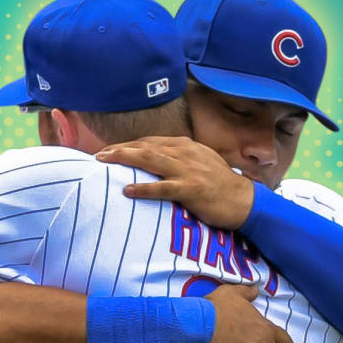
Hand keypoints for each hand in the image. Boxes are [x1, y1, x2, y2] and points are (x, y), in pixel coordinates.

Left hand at [95, 136, 255, 229]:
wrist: (244, 201)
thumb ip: (179, 159)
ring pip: (150, 160)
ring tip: (105, 162)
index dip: (129, 145)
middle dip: (120, 149)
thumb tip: (157, 160)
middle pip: (145, 147)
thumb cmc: (220, 185)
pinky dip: (143, 188)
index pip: (151, 142)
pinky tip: (127, 190)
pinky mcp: (191, 189)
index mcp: (186, 146)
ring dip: (125, 159)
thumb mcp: (200, 163)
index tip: (111, 150)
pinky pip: (162, 188)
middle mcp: (185, 153)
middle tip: (99, 154)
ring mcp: (188, 171)